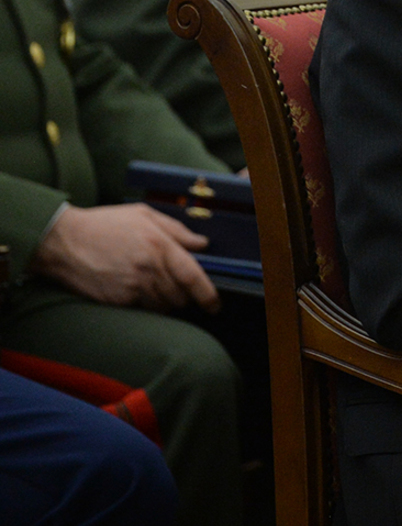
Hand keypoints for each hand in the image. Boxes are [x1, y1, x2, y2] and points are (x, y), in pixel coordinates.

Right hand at [31, 203, 219, 311]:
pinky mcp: (116, 300)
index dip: (208, 294)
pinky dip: (147, 306)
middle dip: (185, 296)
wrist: (62, 241)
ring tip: (156, 287)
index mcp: (159, 245)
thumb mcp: (143, 215)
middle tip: (179, 288)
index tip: (214, 304)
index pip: (193, 276)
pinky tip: (138, 292)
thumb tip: (202, 244)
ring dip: (166, 302)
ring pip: (163, 306)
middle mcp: (148, 268)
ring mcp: (131, 286)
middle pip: (180, 296)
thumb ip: (176, 230)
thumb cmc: (104, 224)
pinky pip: (143, 310)